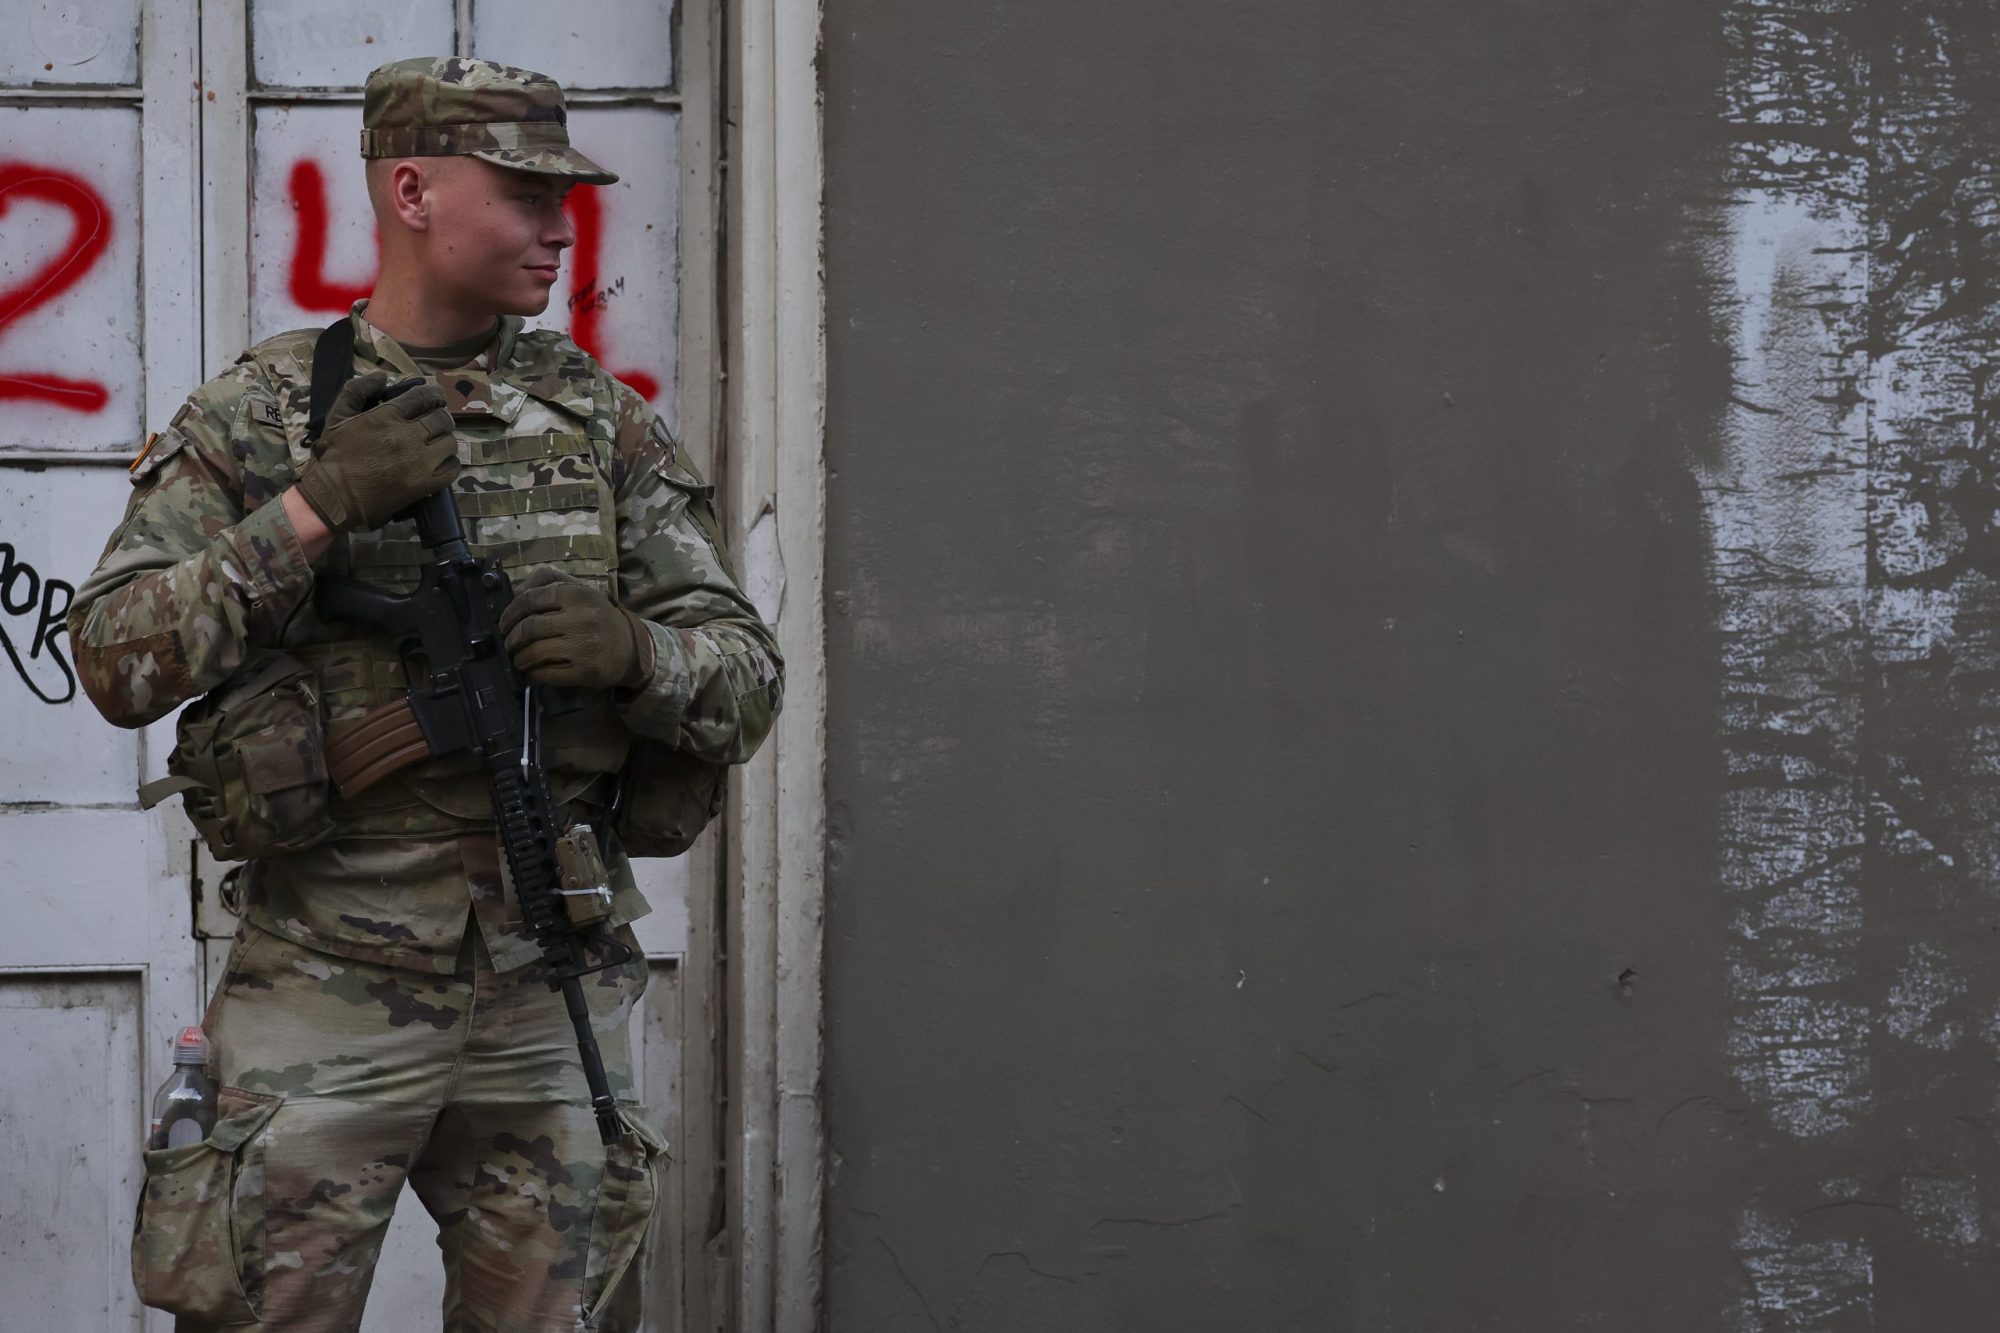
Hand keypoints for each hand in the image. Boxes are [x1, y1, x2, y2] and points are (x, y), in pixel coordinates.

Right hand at [294, 371, 457, 532]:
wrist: (335, 497)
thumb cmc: (335, 456)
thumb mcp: (337, 416)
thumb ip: (356, 390)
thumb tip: (381, 376)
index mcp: (387, 417)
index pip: (424, 396)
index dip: (435, 394)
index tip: (436, 398)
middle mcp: (408, 436)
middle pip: (442, 419)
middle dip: (441, 417)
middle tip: (436, 423)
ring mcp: (419, 462)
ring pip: (450, 443)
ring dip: (445, 441)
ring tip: (436, 444)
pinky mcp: (425, 485)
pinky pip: (452, 469)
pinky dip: (450, 464)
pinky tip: (440, 463)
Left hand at [498, 567, 654, 691]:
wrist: (630, 646)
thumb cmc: (598, 616)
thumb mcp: (579, 590)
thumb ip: (548, 582)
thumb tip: (515, 590)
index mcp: (576, 594)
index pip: (530, 600)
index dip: (510, 613)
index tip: (504, 624)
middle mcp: (581, 618)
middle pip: (529, 628)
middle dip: (512, 639)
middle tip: (509, 644)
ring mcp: (584, 646)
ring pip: (535, 652)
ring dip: (520, 658)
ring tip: (519, 659)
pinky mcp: (585, 671)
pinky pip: (548, 674)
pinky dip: (535, 673)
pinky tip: (534, 671)